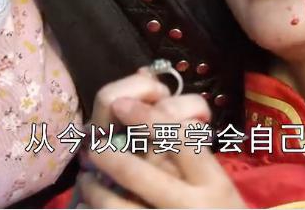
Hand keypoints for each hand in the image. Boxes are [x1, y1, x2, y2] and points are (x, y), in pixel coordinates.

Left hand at [78, 97, 246, 208]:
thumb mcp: (218, 187)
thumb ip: (192, 157)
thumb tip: (152, 112)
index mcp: (214, 185)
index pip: (181, 140)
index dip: (148, 118)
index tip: (123, 104)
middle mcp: (192, 208)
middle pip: (138, 173)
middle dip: (107, 155)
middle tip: (94, 146)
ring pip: (117, 206)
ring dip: (94, 190)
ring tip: (87, 180)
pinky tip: (85, 207)